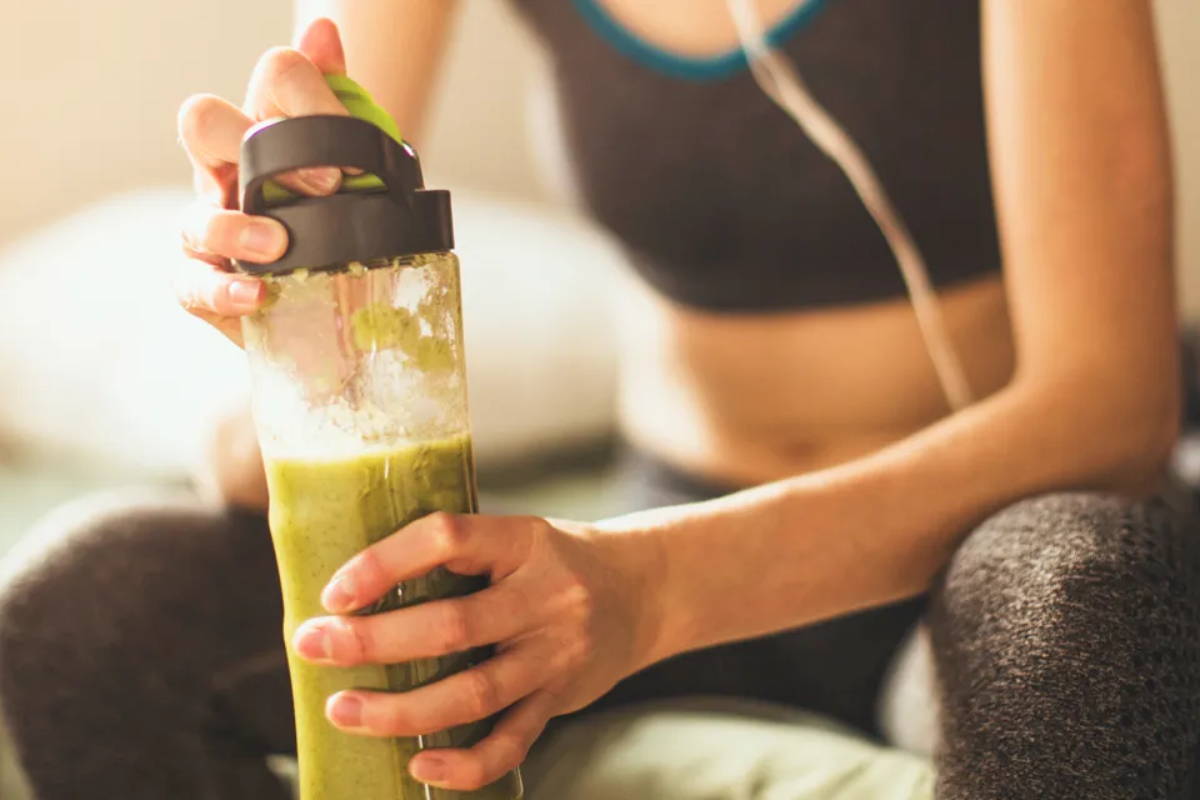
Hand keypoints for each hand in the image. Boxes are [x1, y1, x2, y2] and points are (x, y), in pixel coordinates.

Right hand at [175, 18, 350, 344]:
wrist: (338, 291)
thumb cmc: (338, 216)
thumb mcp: (355, 166)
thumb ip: (340, 102)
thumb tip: (323, 30)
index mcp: (269, 126)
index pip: (272, 79)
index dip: (308, 100)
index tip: (350, 153)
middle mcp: (227, 167)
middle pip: (203, 122)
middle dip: (249, 143)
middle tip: (321, 187)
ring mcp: (208, 224)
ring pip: (194, 212)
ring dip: (233, 228)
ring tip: (278, 246)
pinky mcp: (202, 281)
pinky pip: (191, 282)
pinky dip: (221, 290)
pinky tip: (255, 295)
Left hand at [291, 512, 664, 790]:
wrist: (645, 590)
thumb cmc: (554, 561)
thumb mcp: (516, 538)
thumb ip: (458, 558)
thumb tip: (355, 590)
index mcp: (524, 540)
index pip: (448, 538)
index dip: (386, 562)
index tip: (333, 590)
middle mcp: (546, 596)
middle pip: (453, 626)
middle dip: (372, 641)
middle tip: (311, 645)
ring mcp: (556, 653)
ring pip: (474, 692)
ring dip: (400, 709)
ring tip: (343, 709)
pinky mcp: (561, 699)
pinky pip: (511, 742)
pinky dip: (463, 762)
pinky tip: (419, 762)